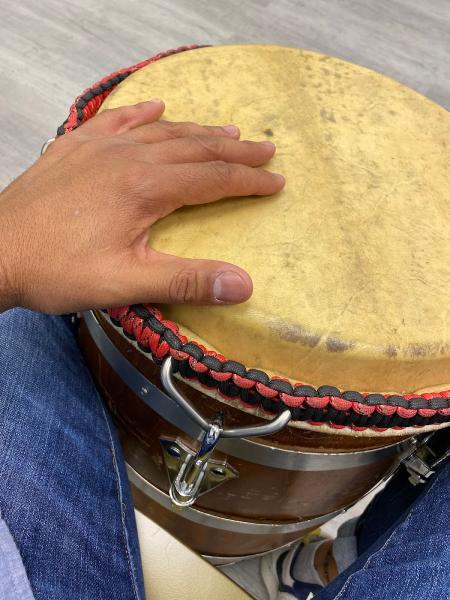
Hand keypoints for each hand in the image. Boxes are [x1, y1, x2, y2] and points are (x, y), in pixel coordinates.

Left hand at [0, 100, 283, 313]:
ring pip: (161, 131)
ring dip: (198, 132)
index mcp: (145, 187)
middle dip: (234, 152)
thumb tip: (244, 284)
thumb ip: (186, 282)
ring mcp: (98, 148)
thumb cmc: (57, 270)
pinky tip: (155, 105)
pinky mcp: (74, 148)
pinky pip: (115, 120)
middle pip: (194, 149)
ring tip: (227, 132)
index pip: (212, 179)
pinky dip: (141, 112)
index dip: (248, 181)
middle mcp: (127, 158)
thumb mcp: (125, 283)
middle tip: (266, 149)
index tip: (277, 180)